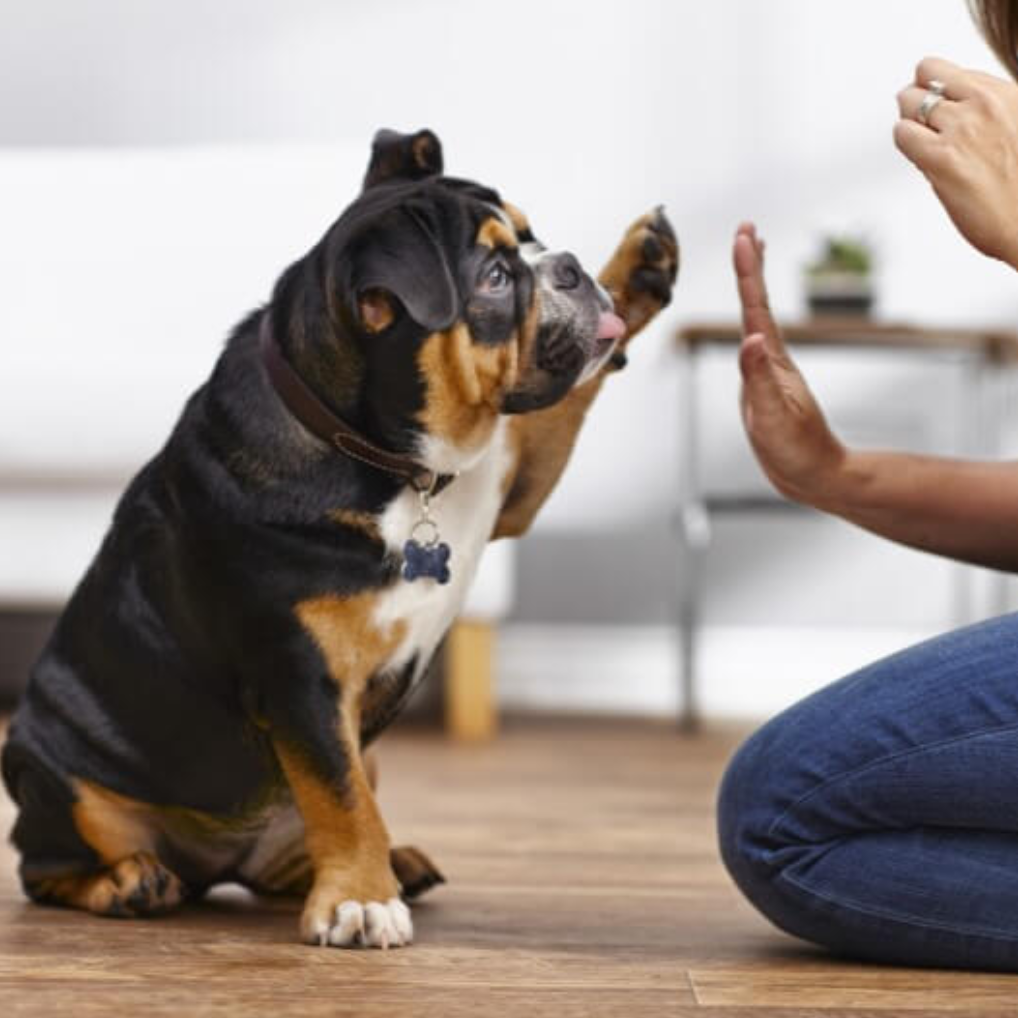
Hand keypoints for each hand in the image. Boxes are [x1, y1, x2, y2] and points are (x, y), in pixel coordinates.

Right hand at [733, 223, 846, 506]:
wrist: (814, 475)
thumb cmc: (796, 450)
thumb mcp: (774, 416)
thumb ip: (761, 378)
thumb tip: (751, 340)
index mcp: (772, 361)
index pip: (756, 307)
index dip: (748, 271)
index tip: (744, 236)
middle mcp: (770, 359)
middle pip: (758, 303)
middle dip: (751, 265)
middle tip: (747, 229)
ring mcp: (768, 370)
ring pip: (757, 318)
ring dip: (752, 286)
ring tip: (750, 257)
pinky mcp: (764, 385)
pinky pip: (753, 341)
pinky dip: (750, 320)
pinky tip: (750, 322)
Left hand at [896, 57, 1017, 268]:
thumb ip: (994, 118)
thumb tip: (956, 118)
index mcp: (1010, 93)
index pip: (957, 72)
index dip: (944, 91)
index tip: (946, 112)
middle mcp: (988, 101)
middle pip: (928, 71)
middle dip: (920, 97)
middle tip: (926, 126)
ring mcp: (964, 127)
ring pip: (909, 99)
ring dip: (909, 120)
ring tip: (922, 143)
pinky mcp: (942, 158)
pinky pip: (902, 133)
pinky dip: (905, 141)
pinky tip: (921, 158)